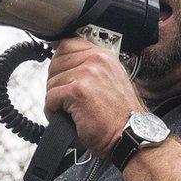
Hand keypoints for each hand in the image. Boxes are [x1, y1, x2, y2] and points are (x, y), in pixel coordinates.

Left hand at [45, 37, 146, 156]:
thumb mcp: (111, 81)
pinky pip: (50, 98)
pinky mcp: (77, 91)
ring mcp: (87, 74)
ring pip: (51, 83)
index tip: (64, 79)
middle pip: (55, 64)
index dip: (60, 65)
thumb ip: (91, 69)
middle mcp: (97, 60)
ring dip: (56, 100)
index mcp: (104, 56)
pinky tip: (68, 118)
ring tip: (71, 111)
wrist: (130, 135)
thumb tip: (65, 66)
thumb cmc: (120, 117)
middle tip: (68, 100)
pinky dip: (53, 112)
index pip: (67, 45)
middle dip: (57, 84)